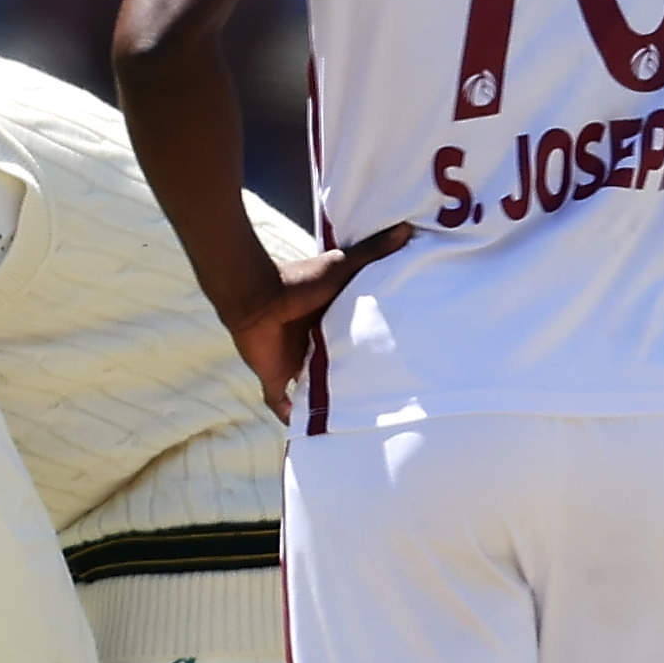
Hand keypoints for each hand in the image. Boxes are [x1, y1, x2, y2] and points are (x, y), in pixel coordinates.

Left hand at [222, 221, 416, 421]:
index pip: (352, 341)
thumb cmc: (298, 280)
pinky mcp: (274, 378)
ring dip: (325, 402)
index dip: (368, 351)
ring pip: (311, 389)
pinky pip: (281, 404)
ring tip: (352, 423)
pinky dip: (290, 417)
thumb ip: (372, 252)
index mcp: (328, 323)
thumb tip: (407, 229)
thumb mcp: (342, 267)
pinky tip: (306, 433)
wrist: (256, 297)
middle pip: (335, 369)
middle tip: (380, 400)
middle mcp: (312, 345)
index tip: (393, 363)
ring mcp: (292, 363)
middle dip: (350, 382)